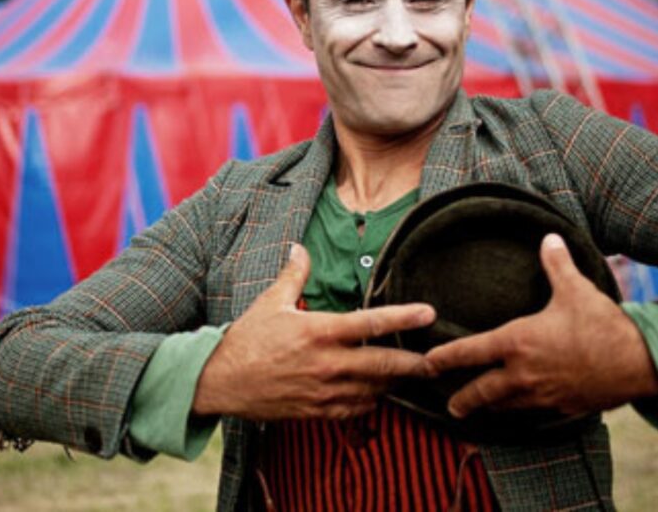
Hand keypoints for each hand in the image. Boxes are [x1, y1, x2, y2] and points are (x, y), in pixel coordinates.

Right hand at [193, 244, 436, 420]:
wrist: (220, 382)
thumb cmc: (246, 340)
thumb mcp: (271, 302)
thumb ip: (293, 274)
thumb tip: (300, 247)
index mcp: (319, 331)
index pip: (371, 322)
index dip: (404, 317)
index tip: (429, 314)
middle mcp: (326, 363)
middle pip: (383, 365)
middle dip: (413, 364)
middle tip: (437, 363)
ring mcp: (323, 390)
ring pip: (373, 390)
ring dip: (394, 383)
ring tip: (411, 376)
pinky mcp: (316, 411)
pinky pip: (354, 410)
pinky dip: (371, 402)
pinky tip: (378, 394)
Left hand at [425, 234, 657, 418]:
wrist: (639, 363)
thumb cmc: (603, 324)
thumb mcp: (575, 289)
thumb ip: (556, 264)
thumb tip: (549, 237)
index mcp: (518, 342)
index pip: (470, 352)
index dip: (444, 358)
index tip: (427, 363)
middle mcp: (524, 374)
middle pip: (482, 392)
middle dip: (463, 399)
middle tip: (450, 406)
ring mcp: (543, 395)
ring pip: (506, 407)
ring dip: (491, 408)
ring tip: (479, 409)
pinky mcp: (563, 408)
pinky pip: (535, 413)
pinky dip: (522, 412)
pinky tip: (522, 410)